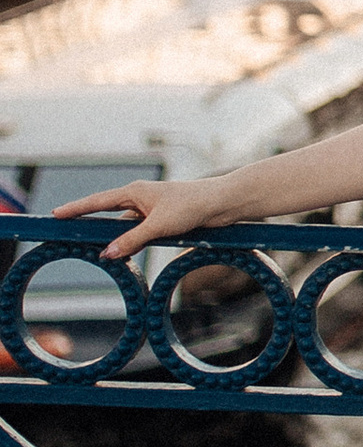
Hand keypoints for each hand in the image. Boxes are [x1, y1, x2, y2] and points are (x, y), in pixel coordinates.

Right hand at [51, 178, 233, 263]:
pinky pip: (138, 232)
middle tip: (66, 231)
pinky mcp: (162, 219)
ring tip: (94, 247)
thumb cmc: (192, 206)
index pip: (97, 201)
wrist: (221, 204)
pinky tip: (126, 253)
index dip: (76, 208)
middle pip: (106, 212)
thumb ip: (132, 240)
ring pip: (124, 226)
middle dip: (88, 222)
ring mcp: (150, 209)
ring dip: (114, 237)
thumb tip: (108, 254)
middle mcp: (139, 198)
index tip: (56, 214)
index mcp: (134, 192)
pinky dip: (131, 242)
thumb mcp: (158, 226)